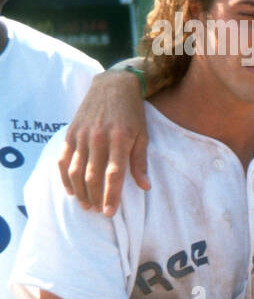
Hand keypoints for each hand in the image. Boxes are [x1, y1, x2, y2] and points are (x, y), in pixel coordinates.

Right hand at [59, 65, 150, 216]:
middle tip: (98, 211)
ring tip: (86, 204)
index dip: (111, 196)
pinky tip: (71, 189)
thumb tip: (145, 187)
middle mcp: (98, 138)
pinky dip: (64, 176)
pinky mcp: (70, 132)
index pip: (114, 175)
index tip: (110, 212)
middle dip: (95, 197)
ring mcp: (82, 135)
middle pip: (92, 176)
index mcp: (120, 140)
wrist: (113, 85)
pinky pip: (63, 158)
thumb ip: (140, 162)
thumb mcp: (143, 135)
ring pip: (75, 170)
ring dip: (79, 191)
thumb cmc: (133, 113)